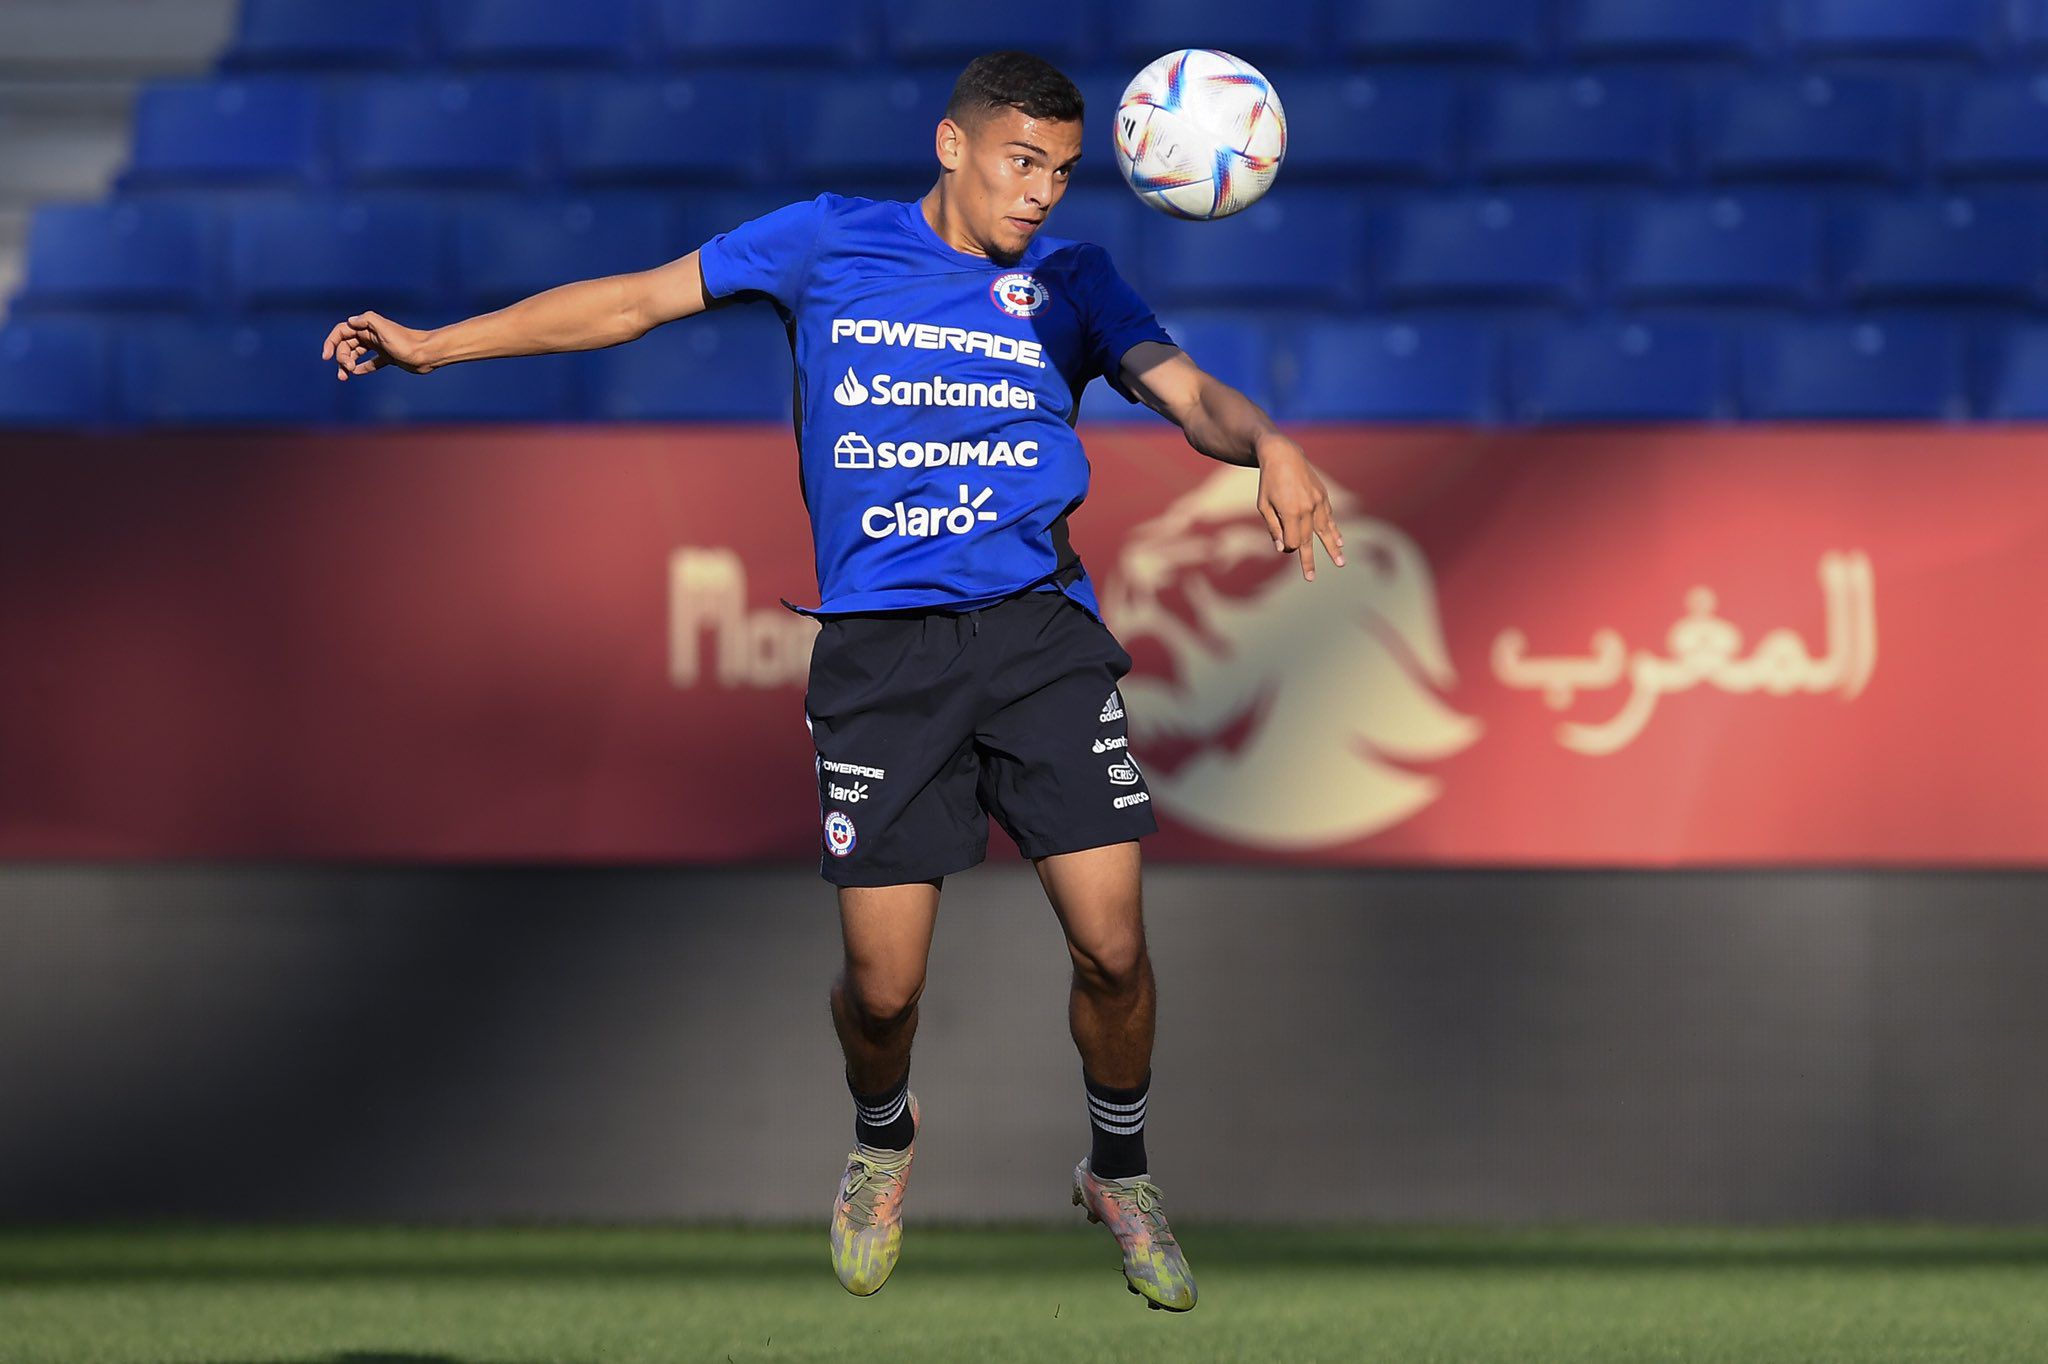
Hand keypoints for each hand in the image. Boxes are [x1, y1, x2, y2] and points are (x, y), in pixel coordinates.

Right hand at [322, 311, 431, 380]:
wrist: (428, 354)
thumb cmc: (406, 343)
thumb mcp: (385, 329)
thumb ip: (367, 320)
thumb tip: (349, 321)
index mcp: (368, 327)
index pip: (341, 332)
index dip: (331, 342)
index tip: (326, 357)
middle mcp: (372, 335)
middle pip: (347, 345)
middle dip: (341, 357)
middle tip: (347, 369)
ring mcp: (379, 346)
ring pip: (356, 354)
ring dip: (348, 364)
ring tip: (345, 377)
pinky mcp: (388, 357)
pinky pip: (371, 362)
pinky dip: (363, 367)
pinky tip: (357, 373)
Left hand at [1254, 433, 1344, 581]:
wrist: (1283, 455)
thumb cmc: (1269, 481)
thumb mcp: (1263, 505)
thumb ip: (1273, 527)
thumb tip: (1281, 549)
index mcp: (1290, 511)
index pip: (1292, 540)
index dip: (1287, 547)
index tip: (1282, 544)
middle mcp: (1307, 508)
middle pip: (1308, 539)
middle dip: (1308, 560)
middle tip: (1310, 578)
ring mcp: (1317, 501)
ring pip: (1325, 530)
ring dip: (1332, 548)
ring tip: (1341, 563)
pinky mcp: (1323, 495)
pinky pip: (1329, 517)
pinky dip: (1334, 529)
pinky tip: (1340, 541)